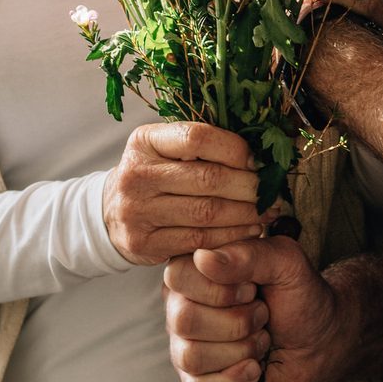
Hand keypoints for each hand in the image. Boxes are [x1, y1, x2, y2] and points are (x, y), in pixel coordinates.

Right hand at [102, 122, 264, 266]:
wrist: (111, 212)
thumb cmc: (153, 175)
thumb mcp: (165, 149)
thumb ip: (202, 146)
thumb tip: (259, 152)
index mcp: (144, 141)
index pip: (197, 138)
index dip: (235, 149)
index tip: (258, 161)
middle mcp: (136, 174)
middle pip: (207, 178)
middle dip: (249, 186)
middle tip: (271, 192)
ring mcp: (136, 211)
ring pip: (207, 213)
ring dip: (246, 214)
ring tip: (266, 212)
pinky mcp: (143, 243)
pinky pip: (199, 241)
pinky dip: (231, 237)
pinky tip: (248, 231)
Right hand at [162, 236, 344, 381]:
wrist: (319, 341)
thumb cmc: (299, 295)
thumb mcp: (286, 262)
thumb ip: (248, 255)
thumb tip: (203, 258)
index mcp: (194, 268)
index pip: (180, 277)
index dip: (223, 290)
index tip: (253, 289)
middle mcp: (181, 304)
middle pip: (184, 321)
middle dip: (238, 323)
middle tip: (262, 315)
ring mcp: (185, 342)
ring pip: (191, 357)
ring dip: (241, 351)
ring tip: (260, 339)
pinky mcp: (197, 378)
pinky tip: (254, 368)